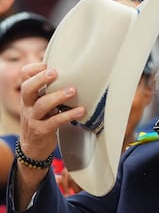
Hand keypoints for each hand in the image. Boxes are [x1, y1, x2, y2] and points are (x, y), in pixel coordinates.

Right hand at [15, 63, 85, 208]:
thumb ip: (48, 93)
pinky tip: (80, 111)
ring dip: (57, 96)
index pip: (24, 78)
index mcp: (28, 97)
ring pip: (42, 105)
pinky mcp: (42, 131)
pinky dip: (68, 115)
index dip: (33, 70)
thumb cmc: (41, 122)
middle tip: (55, 72)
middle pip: (28, 88)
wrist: (33, 148)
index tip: (47, 64)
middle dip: (40, 79)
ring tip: (72, 91)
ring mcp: (33, 119)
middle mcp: (28, 106)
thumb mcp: (40, 106)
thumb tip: (70, 76)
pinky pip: (55, 121)